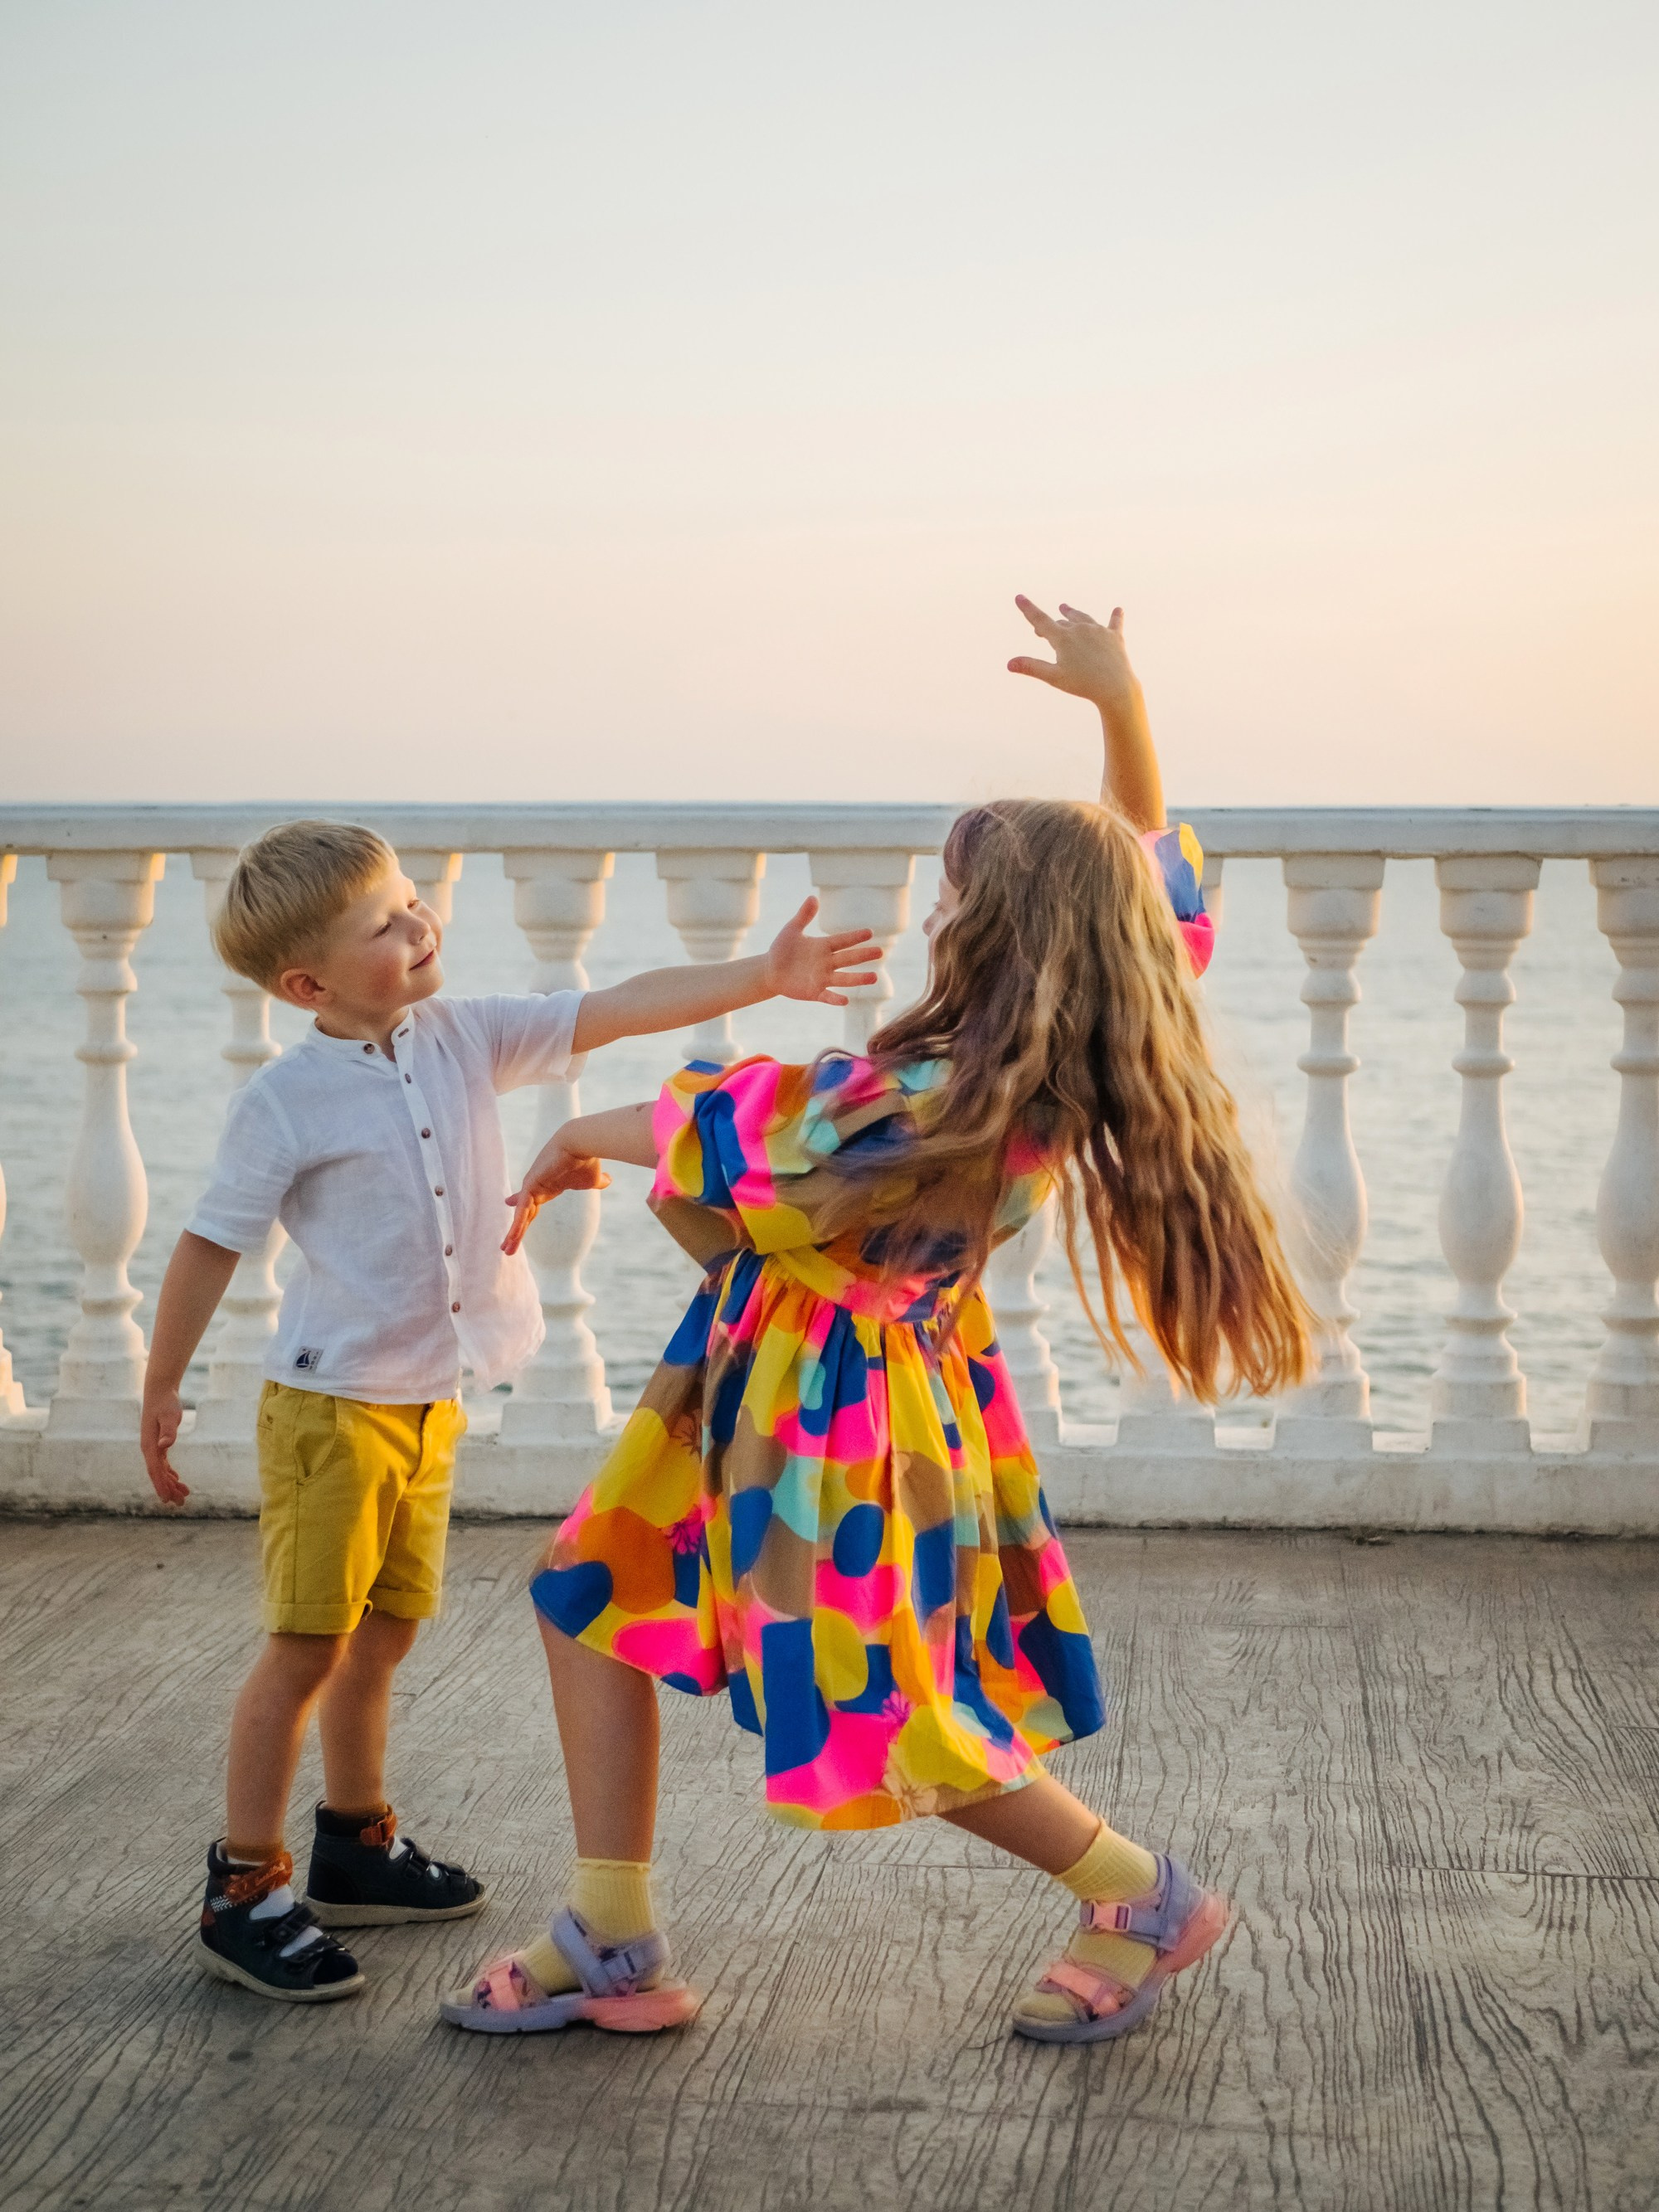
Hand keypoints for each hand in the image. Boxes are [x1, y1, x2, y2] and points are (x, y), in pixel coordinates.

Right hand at [141, 1388, 189, 1505]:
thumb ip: (169, 1431)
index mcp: (149, 1445)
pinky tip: (177, 1480)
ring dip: (171, 1483)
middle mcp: (149, 1448)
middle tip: (181, 1503)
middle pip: (158, 1474)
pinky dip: (170, 1473)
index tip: (167, 1500)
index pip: (155, 1471)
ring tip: (183, 1495)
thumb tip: (165, 1446)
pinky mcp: (158, 1442)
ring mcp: (153, 1446)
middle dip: (168, 1489)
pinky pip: (163, 1463)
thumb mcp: (170, 1416)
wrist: (160, 1390)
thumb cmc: (165, 1402)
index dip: (161, 1486)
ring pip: (161, 1470)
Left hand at [502, 1134, 611, 1255]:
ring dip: (514, 1233)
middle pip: (525, 1213)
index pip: (532, 1202)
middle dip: (517, 1229)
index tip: (510, 1206)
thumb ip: (598, 1182)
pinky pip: (522, 1210)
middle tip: (507, 1244)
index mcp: (549, 1185)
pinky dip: (517, 1225)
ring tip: (506, 1250)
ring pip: (521, 1215)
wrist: (581, 1143)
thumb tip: (608, 1181)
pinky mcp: (530, 1185)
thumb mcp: (592, 1178)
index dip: (524, 1211)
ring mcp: (532, 1185)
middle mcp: (537, 1185)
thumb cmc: (587, 1159)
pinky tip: (512, 1238)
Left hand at [763, 896, 881, 1005]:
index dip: (855, 937)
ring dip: (858, 978)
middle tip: (880, 952)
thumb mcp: (792, 930)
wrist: (771, 971)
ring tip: (874, 977)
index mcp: (823, 946)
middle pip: (848, 958)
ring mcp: (822, 978)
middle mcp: (827, 963)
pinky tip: (845, 999)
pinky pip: (827, 996)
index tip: (869, 932)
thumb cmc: (782, 949)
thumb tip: (813, 897)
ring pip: (844, 978)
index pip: (842, 940)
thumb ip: (803, 916)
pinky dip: (835, 998)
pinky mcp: (815, 992)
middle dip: (864, 956)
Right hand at [1008, 597, 1141, 719]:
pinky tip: (1118, 610)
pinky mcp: (1115, 636)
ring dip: (1073, 613)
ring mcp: (1098, 631)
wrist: (1115, 687)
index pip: (1040, 620)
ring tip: (1065, 608)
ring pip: (1083, 618)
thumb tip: (1009, 664)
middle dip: (1050, 625)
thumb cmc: (1082, 684)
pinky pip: (1114, 622)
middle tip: (1040, 633)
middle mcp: (1080, 629)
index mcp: (1063, 638)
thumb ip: (1031, 667)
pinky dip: (1115, 616)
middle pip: (1061, 622)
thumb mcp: (1053, 677)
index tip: (1019, 597)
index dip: (1028, 609)